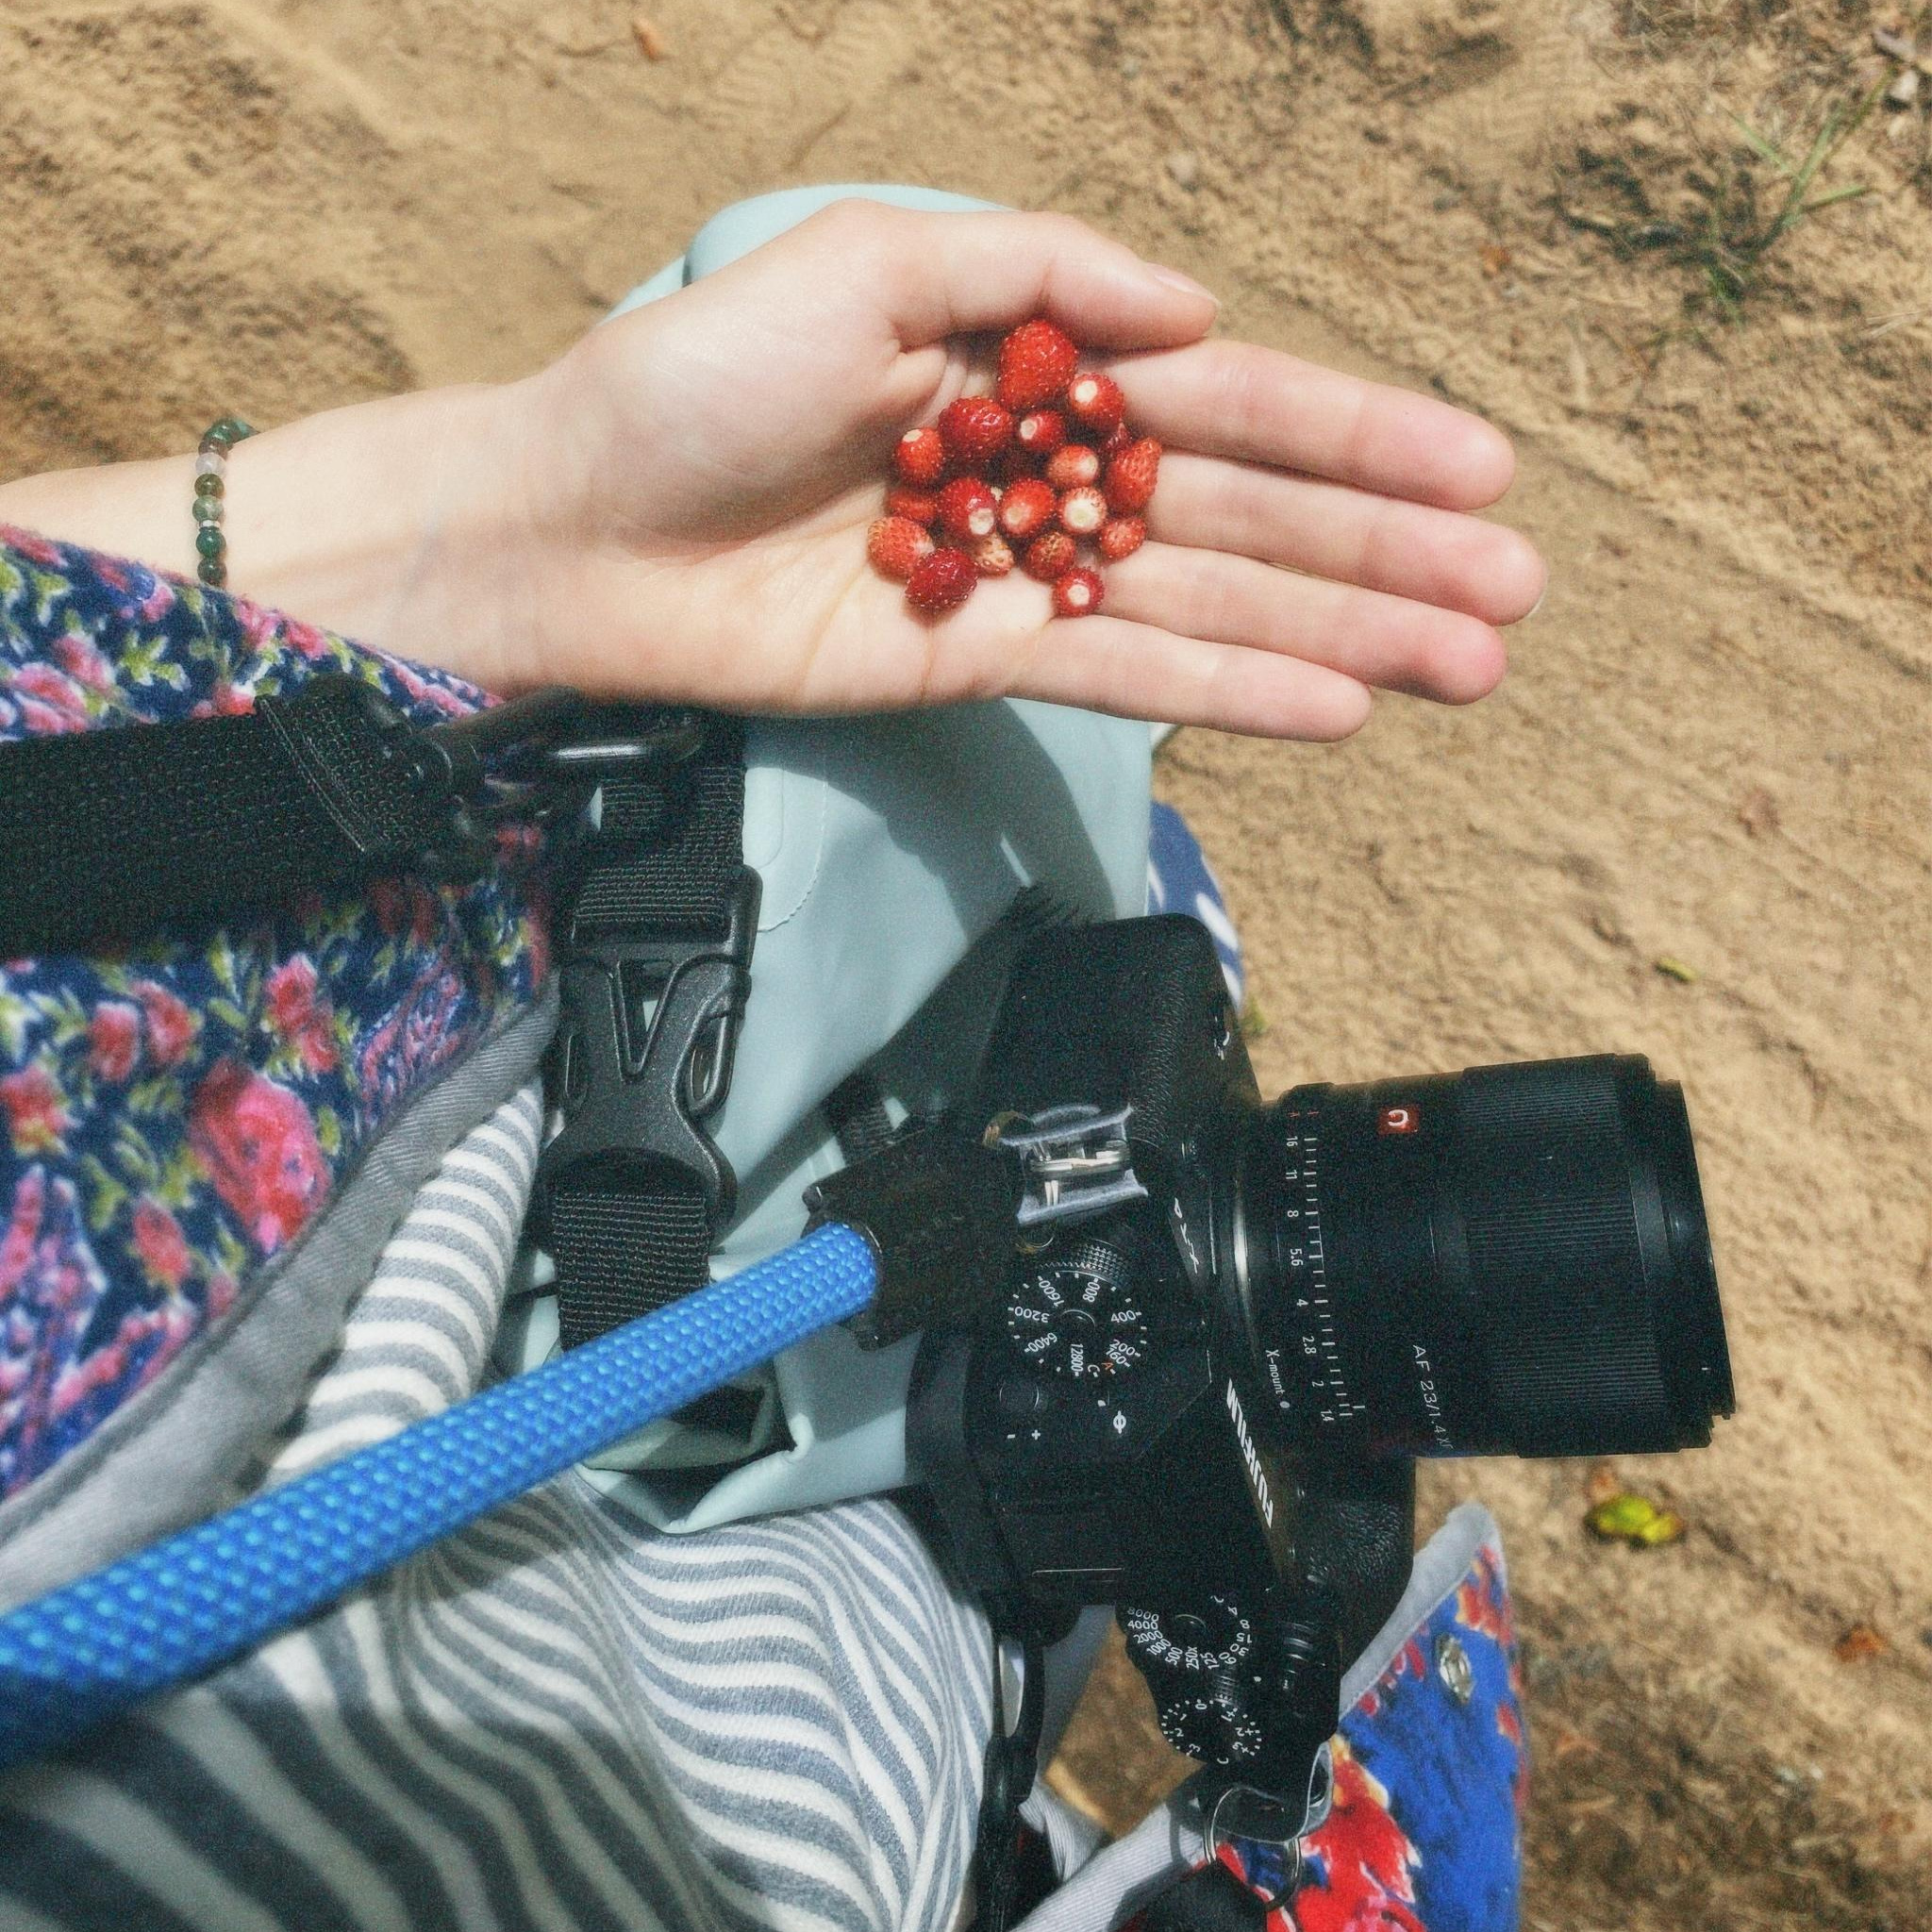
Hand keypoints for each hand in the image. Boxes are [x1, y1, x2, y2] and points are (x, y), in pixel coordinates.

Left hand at [492, 200, 1542, 737]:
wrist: (577, 522)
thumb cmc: (697, 376)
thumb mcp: (866, 261)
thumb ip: (1037, 272)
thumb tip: (1195, 316)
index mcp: (1037, 363)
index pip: (1228, 401)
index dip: (1355, 437)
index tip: (1479, 470)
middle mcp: (1048, 473)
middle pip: (1247, 515)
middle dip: (1382, 550)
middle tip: (1515, 594)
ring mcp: (1020, 575)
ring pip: (1211, 605)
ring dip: (1343, 633)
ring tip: (1469, 666)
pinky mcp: (974, 661)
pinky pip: (1122, 674)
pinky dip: (1228, 691)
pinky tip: (1335, 706)